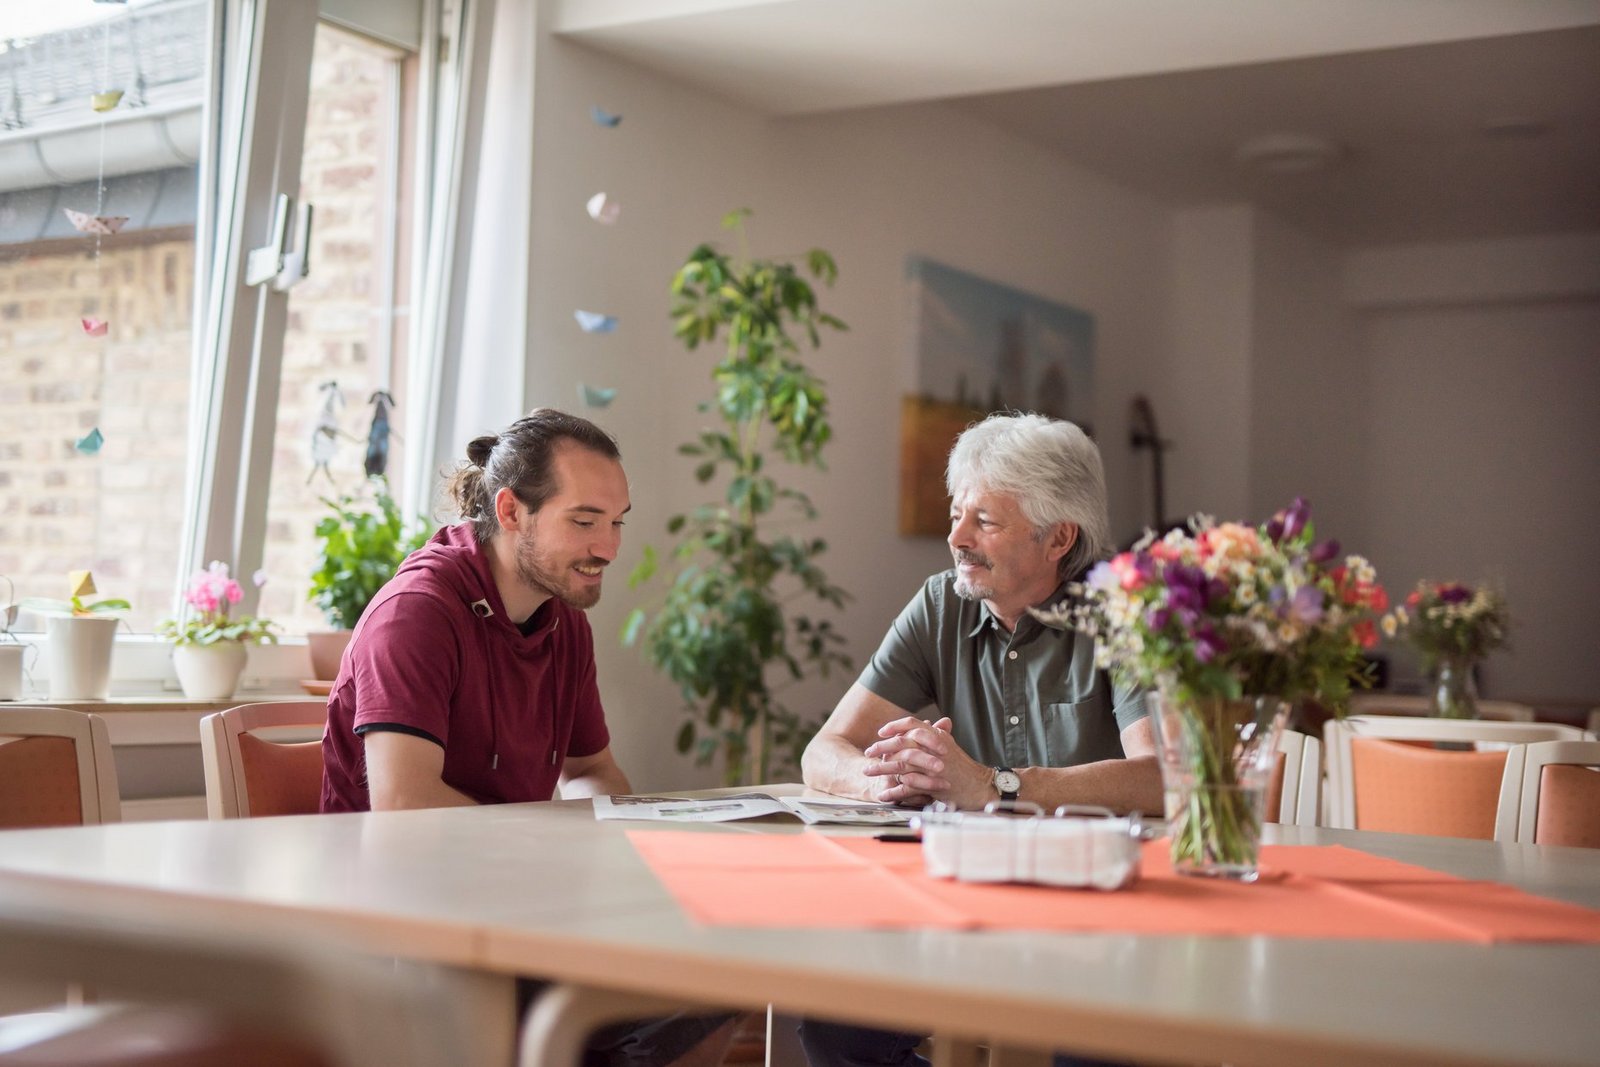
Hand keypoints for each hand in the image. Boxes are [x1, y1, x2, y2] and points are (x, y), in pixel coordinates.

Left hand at [862, 716, 994, 808]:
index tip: (881, 732)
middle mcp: (934, 749)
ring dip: (881, 769)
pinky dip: (893, 792)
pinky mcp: (932, 786)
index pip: (912, 724)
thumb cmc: (963, 766)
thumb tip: (922, 725)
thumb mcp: (949, 745)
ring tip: (867, 771)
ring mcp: (932, 768)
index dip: (895, 726)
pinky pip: (907, 788)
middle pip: (901, 744)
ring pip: (900, 766)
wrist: (979, 786)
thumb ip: (935, 734)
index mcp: (937, 737)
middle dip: (881, 748)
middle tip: (868, 753)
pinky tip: (883, 794)